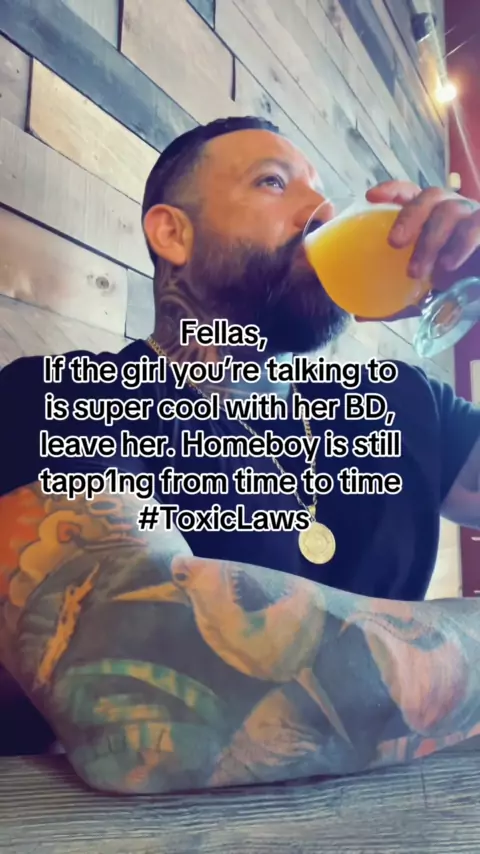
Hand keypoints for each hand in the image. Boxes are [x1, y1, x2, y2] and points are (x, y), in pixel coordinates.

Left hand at [362, 181, 479, 320]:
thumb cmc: (453, 288)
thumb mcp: (420, 295)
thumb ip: (393, 302)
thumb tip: (359, 316)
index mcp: (430, 219)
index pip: (410, 193)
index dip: (392, 191)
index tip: (372, 197)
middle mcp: (451, 211)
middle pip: (429, 197)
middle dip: (409, 216)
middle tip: (394, 243)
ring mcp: (473, 217)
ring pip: (450, 211)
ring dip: (430, 240)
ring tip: (417, 272)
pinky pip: (475, 226)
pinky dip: (461, 243)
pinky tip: (448, 264)